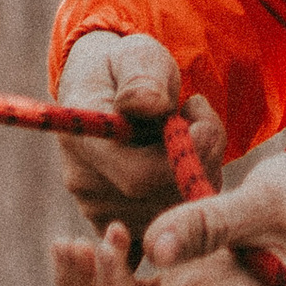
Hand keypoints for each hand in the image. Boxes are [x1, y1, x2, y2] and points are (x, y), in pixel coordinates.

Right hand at [53, 31, 225, 250]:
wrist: (104, 87)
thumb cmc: (125, 68)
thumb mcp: (137, 56)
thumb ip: (143, 77)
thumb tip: (149, 104)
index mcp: (84, 141)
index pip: (140, 177)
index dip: (184, 156)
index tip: (201, 117)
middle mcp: (84, 184)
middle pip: (160, 199)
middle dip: (197, 163)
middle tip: (201, 122)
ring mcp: (98, 210)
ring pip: (170, 214)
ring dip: (195, 179)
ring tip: (186, 140)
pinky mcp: (116, 224)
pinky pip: (164, 229)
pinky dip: (184, 202)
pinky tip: (180, 170)